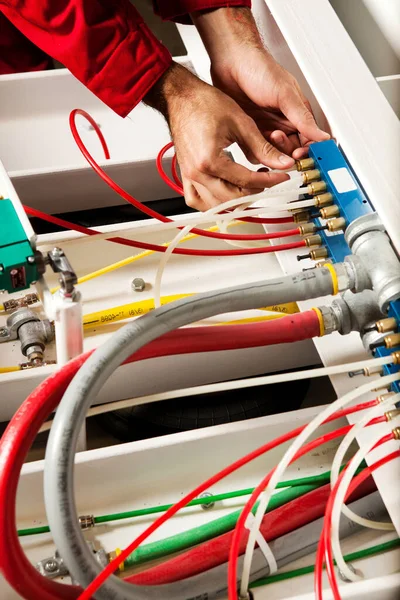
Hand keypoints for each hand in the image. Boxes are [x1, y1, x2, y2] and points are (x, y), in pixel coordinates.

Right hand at [144, 62, 292, 209]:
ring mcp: (189, 176)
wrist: (181, 97)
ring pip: (215, 205)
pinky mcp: (186, 175)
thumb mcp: (240, 123)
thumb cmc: (203, 103)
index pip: (246, 181)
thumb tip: (283, 163)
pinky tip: (225, 194)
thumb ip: (262, 148)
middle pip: (232, 198)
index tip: (282, 176)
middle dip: (255, 192)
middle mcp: (197, 173)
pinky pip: (197, 201)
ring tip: (250, 185)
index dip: (269, 181)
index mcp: (210, 160)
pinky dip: (212, 203)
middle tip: (269, 180)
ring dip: (236, 200)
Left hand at [192, 8, 329, 159]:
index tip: (299, 154)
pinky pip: (254, 149)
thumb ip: (303, 118)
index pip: (308, 141)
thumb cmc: (259, 69)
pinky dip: (253, 150)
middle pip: (290, 151)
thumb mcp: (285, 95)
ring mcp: (265, 127)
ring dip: (269, 149)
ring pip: (272, 153)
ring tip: (264, 133)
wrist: (231, 62)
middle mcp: (282, 123)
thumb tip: (322, 136)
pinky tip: (251, 138)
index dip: (306, 151)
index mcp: (297, 114)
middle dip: (285, 150)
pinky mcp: (249, 130)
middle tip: (276, 137)